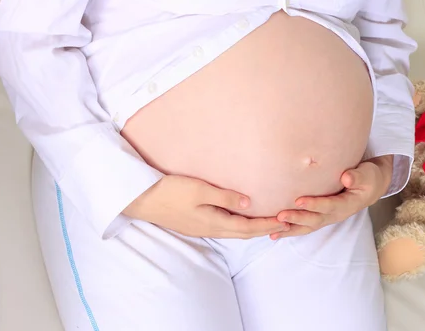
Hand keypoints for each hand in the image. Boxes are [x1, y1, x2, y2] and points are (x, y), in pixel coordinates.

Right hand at [124, 175, 289, 238]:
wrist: (140, 200)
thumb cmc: (170, 192)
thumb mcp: (200, 190)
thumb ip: (226, 197)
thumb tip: (250, 204)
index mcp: (213, 223)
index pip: (248, 228)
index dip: (267, 225)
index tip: (284, 220)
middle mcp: (209, 229)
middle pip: (243, 233)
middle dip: (264, 229)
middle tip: (283, 223)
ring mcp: (201, 228)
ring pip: (233, 231)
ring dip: (252, 228)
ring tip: (267, 222)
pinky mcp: (194, 224)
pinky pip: (224, 228)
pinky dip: (238, 225)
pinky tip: (241, 218)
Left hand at [271, 155, 393, 238]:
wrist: (370, 187)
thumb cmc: (367, 178)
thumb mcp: (367, 175)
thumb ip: (357, 177)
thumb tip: (347, 178)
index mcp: (347, 204)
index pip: (328, 205)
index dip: (314, 204)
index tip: (298, 200)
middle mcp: (336, 215)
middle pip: (315, 220)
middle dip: (297, 219)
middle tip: (280, 216)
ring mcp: (327, 218)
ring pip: (308, 227)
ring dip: (291, 229)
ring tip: (273, 230)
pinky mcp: (320, 217)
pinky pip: (304, 227)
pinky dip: (290, 231)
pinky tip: (274, 234)